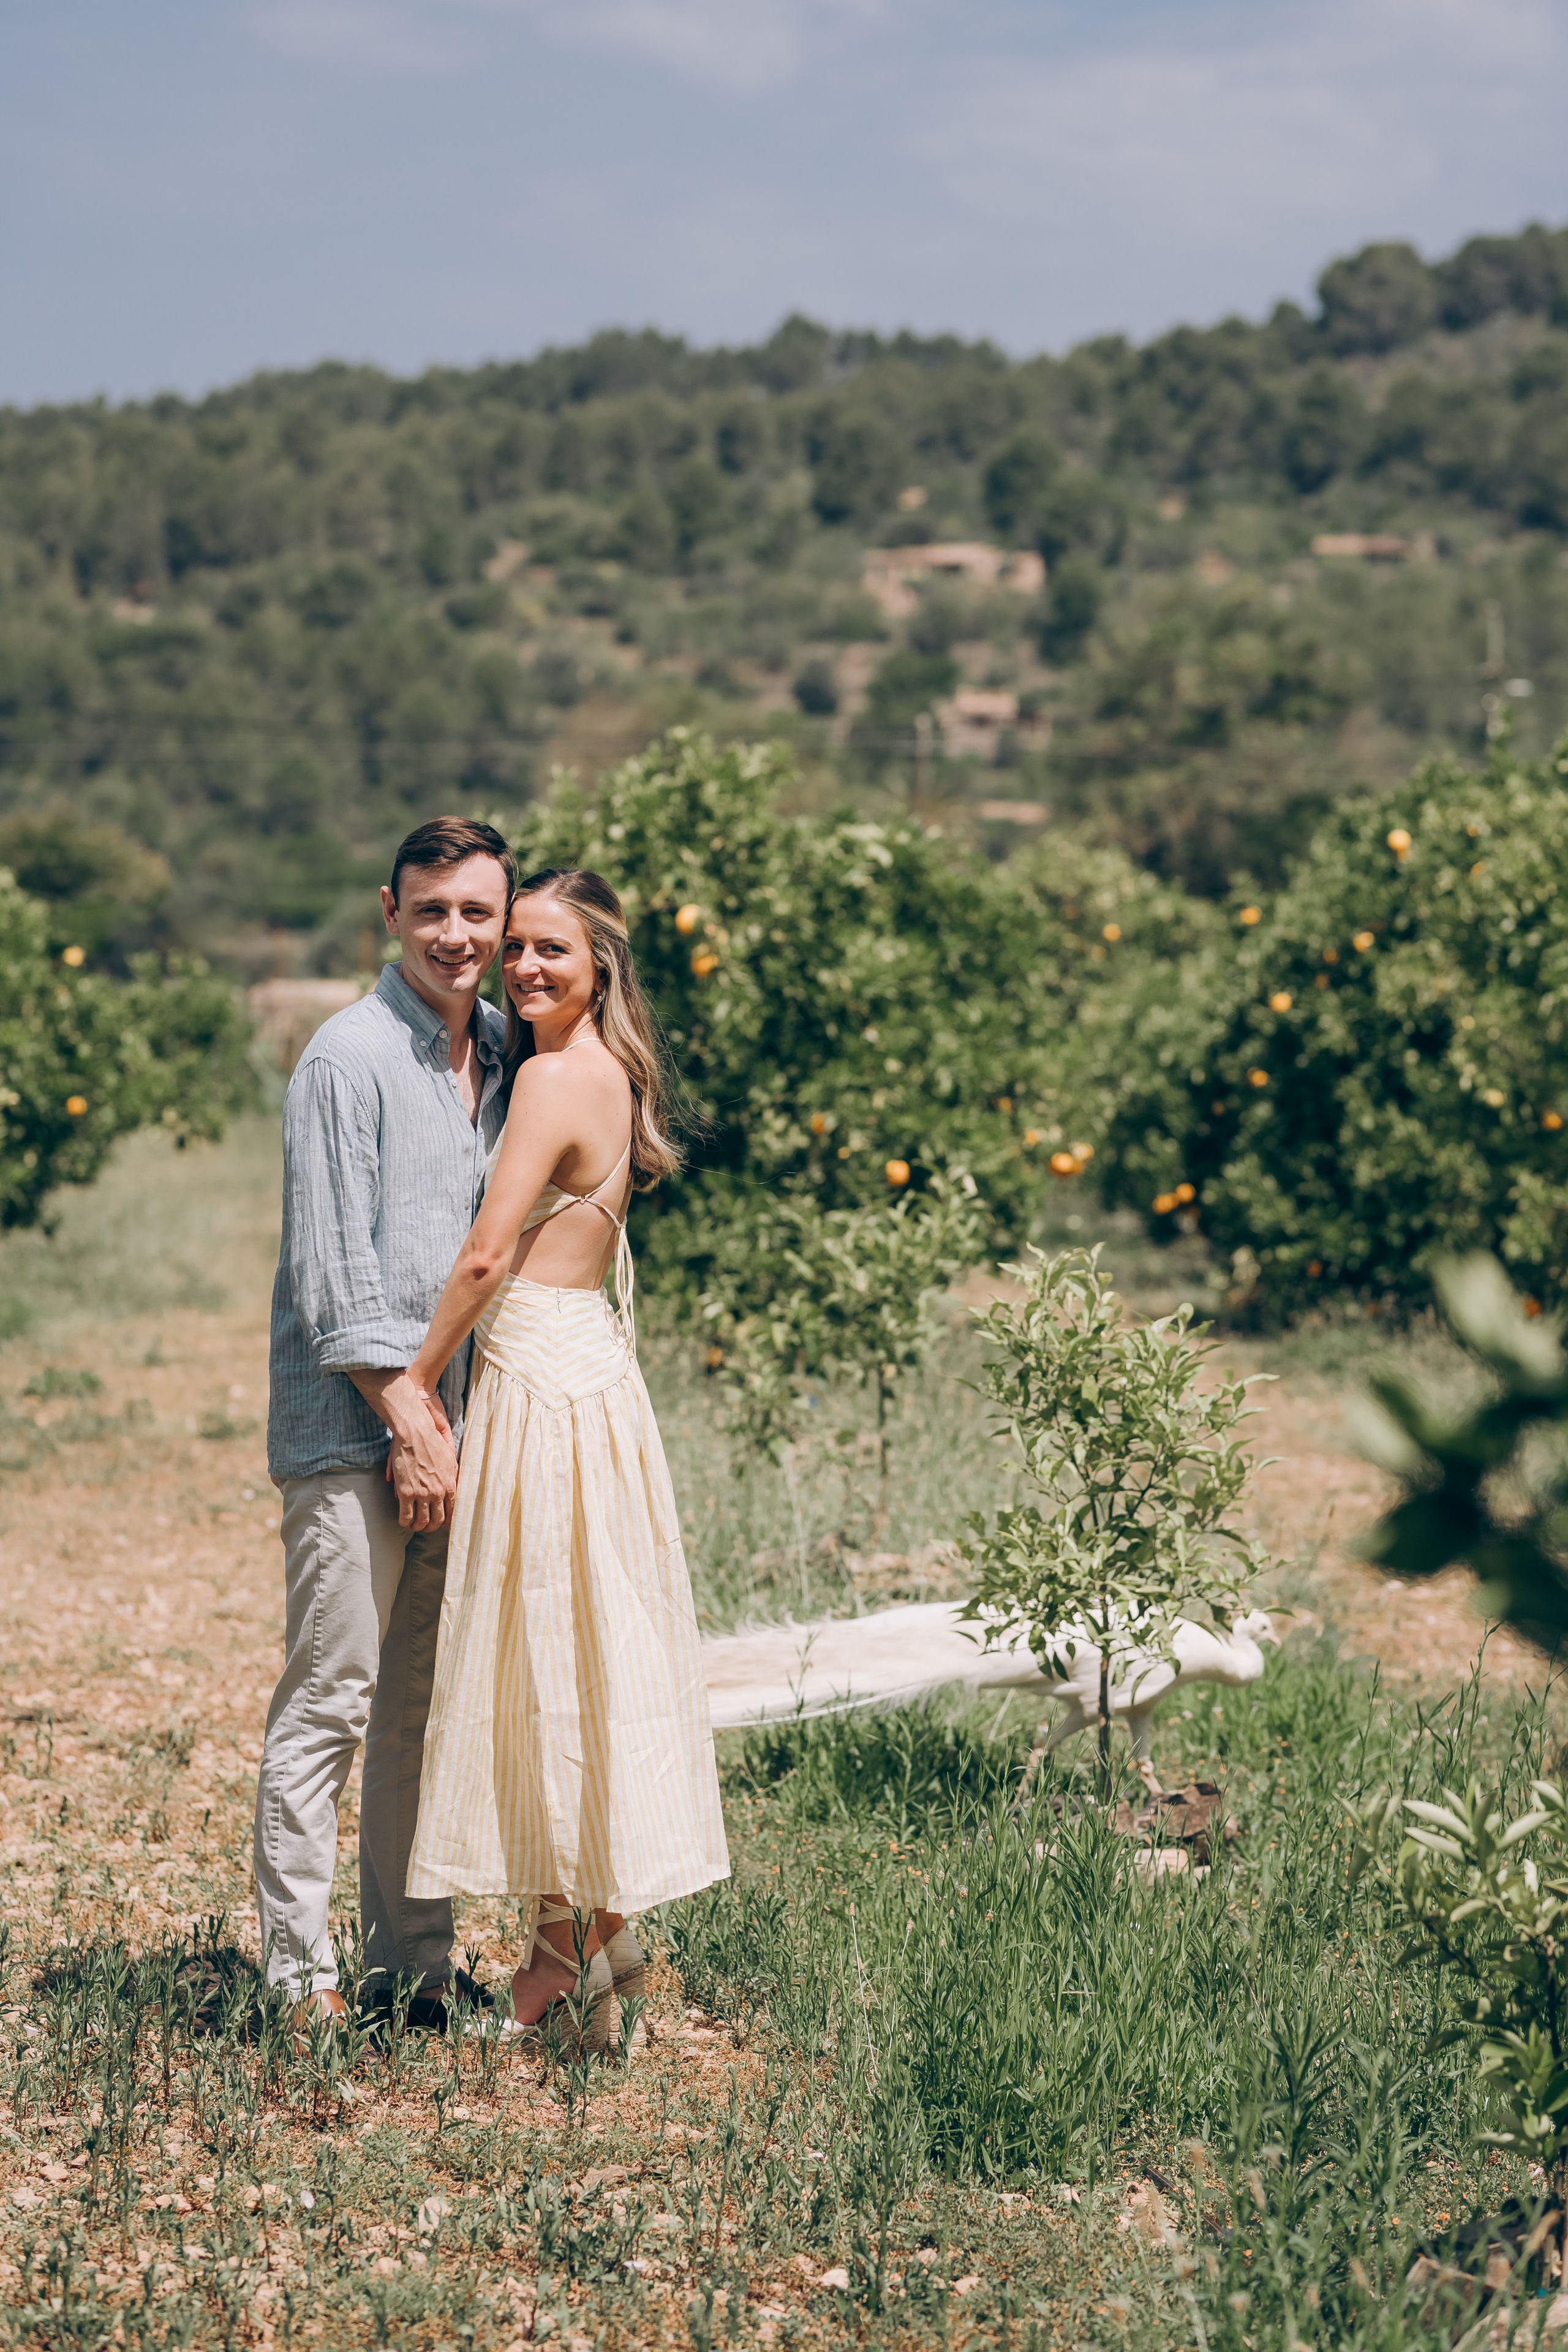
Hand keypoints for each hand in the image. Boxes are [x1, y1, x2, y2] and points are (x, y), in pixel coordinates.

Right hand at [386, 1397, 458, 1531]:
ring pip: (421, 1522)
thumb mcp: (450, 1461)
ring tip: (414, 1526)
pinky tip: (403, 1521)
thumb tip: (449, 1492)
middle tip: (426, 1527)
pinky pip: (405, 1516)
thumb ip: (451, 1478)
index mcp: (450, 1485)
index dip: (445, 1521)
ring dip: (417, 1527)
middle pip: (437, 1521)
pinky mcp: (406, 1492)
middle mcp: (438, 1493)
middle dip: (431, 1527)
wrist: (415, 1434)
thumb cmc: (433, 1443)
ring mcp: (422, 1494)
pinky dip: (404, 1521)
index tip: (440, 1522)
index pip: (452, 1513)